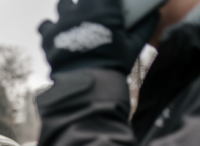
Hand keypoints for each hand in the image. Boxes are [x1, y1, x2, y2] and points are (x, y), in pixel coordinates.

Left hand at [39, 0, 158, 74]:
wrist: (87, 83)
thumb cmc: (114, 63)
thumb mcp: (133, 45)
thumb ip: (144, 27)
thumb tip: (154, 14)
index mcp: (103, 6)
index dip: (106, 1)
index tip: (109, 5)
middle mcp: (80, 9)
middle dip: (87, 2)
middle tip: (92, 13)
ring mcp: (62, 21)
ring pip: (62, 4)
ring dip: (68, 9)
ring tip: (74, 20)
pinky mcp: (48, 36)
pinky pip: (45, 25)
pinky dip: (50, 28)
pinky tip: (57, 34)